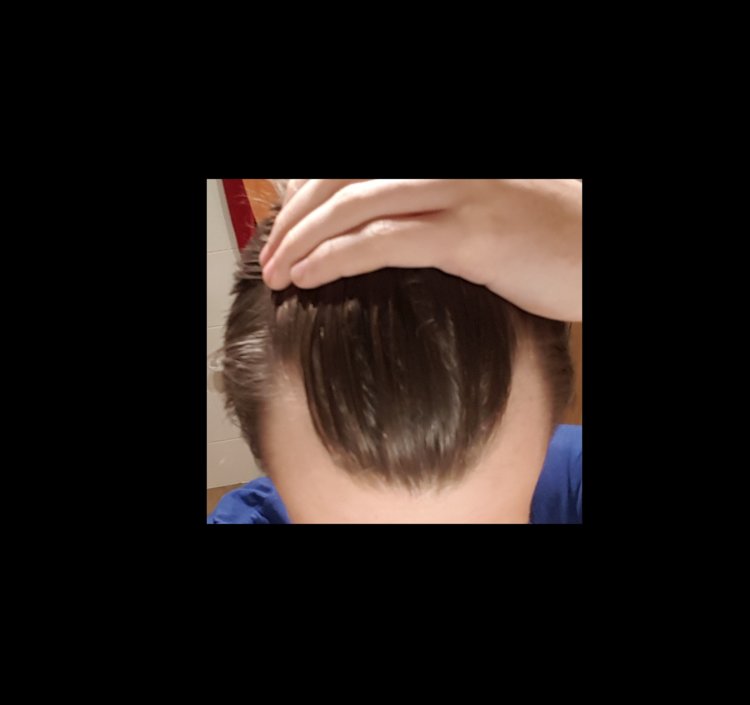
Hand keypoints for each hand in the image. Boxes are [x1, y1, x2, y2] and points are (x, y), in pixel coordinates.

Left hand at [260, 179, 581, 320]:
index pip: (350, 164)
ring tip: (279, 273)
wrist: (598, 247)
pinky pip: (385, 242)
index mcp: (441, 160)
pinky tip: (311, 276)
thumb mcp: (481, 206)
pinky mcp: (471, 236)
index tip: (284, 229)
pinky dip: (337, 258)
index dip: (307, 193)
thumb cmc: (546, 236)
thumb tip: (380, 230)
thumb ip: (429, 208)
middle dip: (294, 218)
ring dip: (304, 241)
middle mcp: (443, 165)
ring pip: (354, 207)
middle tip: (270, 256)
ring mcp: (458, 194)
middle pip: (341, 179)